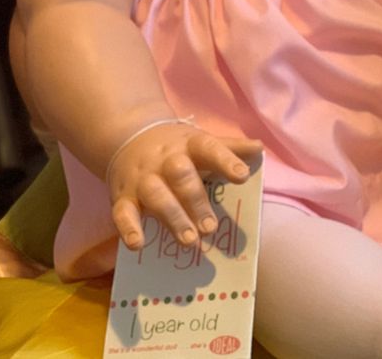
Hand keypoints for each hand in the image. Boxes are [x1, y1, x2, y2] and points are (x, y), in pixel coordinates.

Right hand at [107, 122, 262, 250]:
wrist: (130, 137)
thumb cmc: (176, 148)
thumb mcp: (202, 142)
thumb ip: (229, 149)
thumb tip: (259, 148)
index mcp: (190, 145)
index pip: (209, 149)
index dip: (226, 161)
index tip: (242, 177)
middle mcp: (165, 160)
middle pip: (180, 174)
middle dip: (196, 201)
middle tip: (210, 228)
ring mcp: (143, 178)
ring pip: (156, 195)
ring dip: (172, 217)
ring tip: (190, 241)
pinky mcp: (123, 196)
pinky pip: (122, 212)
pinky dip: (128, 227)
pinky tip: (137, 244)